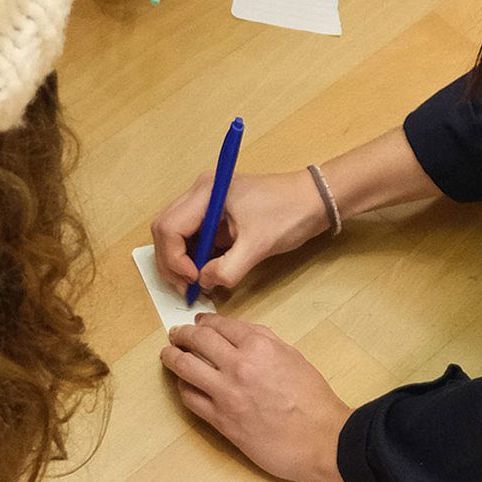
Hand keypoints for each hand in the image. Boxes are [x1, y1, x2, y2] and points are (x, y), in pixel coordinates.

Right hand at [153, 165, 330, 297]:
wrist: (316, 200)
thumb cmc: (289, 213)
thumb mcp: (258, 245)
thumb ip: (227, 268)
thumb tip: (202, 284)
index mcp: (206, 192)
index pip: (169, 227)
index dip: (174, 258)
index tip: (193, 280)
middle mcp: (200, 194)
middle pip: (165, 230)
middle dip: (171, 262)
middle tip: (188, 289)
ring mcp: (206, 204)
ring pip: (175, 236)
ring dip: (180, 262)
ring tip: (196, 286)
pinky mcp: (216, 216)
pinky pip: (193, 239)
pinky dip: (193, 259)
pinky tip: (205, 276)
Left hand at [161, 315, 351, 481]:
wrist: (322, 439)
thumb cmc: (314, 398)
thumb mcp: (293, 356)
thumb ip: (265, 341)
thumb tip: (238, 334)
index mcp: (259, 345)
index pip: (219, 325)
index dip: (203, 321)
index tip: (196, 322)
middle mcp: (238, 365)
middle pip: (197, 341)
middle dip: (182, 335)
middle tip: (175, 334)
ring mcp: (226, 394)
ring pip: (185, 367)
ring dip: (172, 357)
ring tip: (168, 354)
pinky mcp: (221, 421)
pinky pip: (190, 399)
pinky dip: (184, 387)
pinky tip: (184, 385)